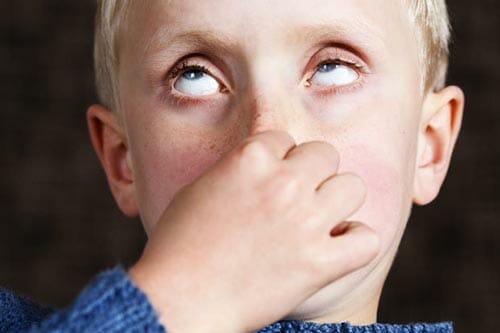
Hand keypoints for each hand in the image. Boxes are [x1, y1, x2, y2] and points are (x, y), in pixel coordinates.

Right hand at [129, 131, 378, 332]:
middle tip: (296, 195)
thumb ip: (238, 169)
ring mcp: (305, 222)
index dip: (277, 160)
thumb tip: (264, 168)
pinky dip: (355, 242)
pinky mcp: (319, 263)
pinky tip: (334, 246)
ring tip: (318, 217)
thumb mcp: (200, 188)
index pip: (285, 139)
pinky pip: (366, 239)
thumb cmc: (179, 245)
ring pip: (352, 186)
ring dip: (336, 200)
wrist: (180, 299)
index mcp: (250, 159)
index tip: (267, 181)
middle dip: (311, 171)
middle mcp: (283, 183)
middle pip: (325, 153)